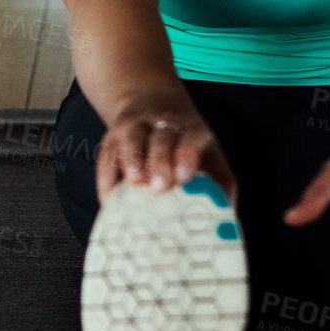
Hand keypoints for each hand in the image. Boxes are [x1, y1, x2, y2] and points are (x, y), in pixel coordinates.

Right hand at [96, 106, 237, 205]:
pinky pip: (106, 154)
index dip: (186, 154)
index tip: (183, 176)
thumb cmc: (187, 147)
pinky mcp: (112, 136)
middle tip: (159, 187)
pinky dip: (106, 177)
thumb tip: (223, 226)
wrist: (151, 103)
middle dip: (160, 160)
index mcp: (192, 130)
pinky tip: (109, 199)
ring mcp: (135, 126)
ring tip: (134, 182)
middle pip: (162, 137)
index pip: (191, 136)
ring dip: (132, 159)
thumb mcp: (209, 157)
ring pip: (132, 137)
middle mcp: (163, 123)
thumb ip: (218, 187)